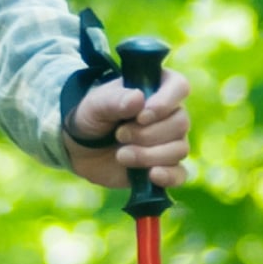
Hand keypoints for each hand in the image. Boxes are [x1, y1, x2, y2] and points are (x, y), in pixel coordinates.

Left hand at [65, 64, 192, 190]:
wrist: (81, 148)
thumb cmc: (93, 118)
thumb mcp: (95, 105)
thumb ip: (114, 100)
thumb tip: (138, 99)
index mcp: (156, 89)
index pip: (179, 87)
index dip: (165, 102)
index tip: (141, 116)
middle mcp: (169, 115)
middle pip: (181, 123)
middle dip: (147, 134)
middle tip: (119, 135)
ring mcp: (170, 142)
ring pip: (179, 149)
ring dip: (148, 155)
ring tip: (121, 155)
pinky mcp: (165, 167)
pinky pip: (180, 174)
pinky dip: (168, 176)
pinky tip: (151, 175)